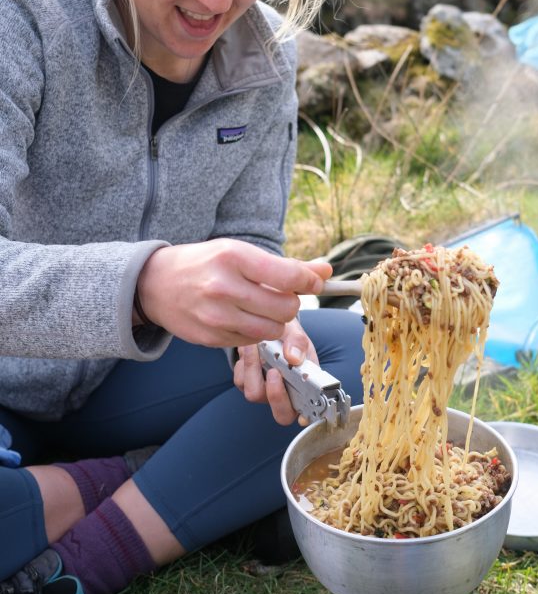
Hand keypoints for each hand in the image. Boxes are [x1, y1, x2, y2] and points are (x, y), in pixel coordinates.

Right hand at [135, 239, 330, 348]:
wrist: (155, 284)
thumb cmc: (205, 263)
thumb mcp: (240, 252)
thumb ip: (286, 265)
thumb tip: (326, 271)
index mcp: (233, 258)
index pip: (287, 275)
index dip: (309, 281)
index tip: (313, 281)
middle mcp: (223, 287)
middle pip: (286, 308)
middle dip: (291, 303)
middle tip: (281, 296)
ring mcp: (216, 316)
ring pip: (273, 330)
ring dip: (276, 321)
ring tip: (263, 308)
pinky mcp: (211, 338)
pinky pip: (253, 341)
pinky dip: (256, 332)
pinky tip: (243, 318)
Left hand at [233, 319, 316, 424]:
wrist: (268, 328)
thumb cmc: (288, 338)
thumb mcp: (297, 334)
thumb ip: (298, 343)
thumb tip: (293, 358)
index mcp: (305, 390)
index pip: (308, 414)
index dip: (306, 418)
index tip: (303, 413)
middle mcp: (285, 396)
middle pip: (281, 414)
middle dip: (276, 394)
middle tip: (274, 371)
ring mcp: (264, 393)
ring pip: (255, 394)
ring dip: (254, 369)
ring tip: (256, 346)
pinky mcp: (246, 385)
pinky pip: (241, 381)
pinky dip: (244, 363)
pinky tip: (250, 348)